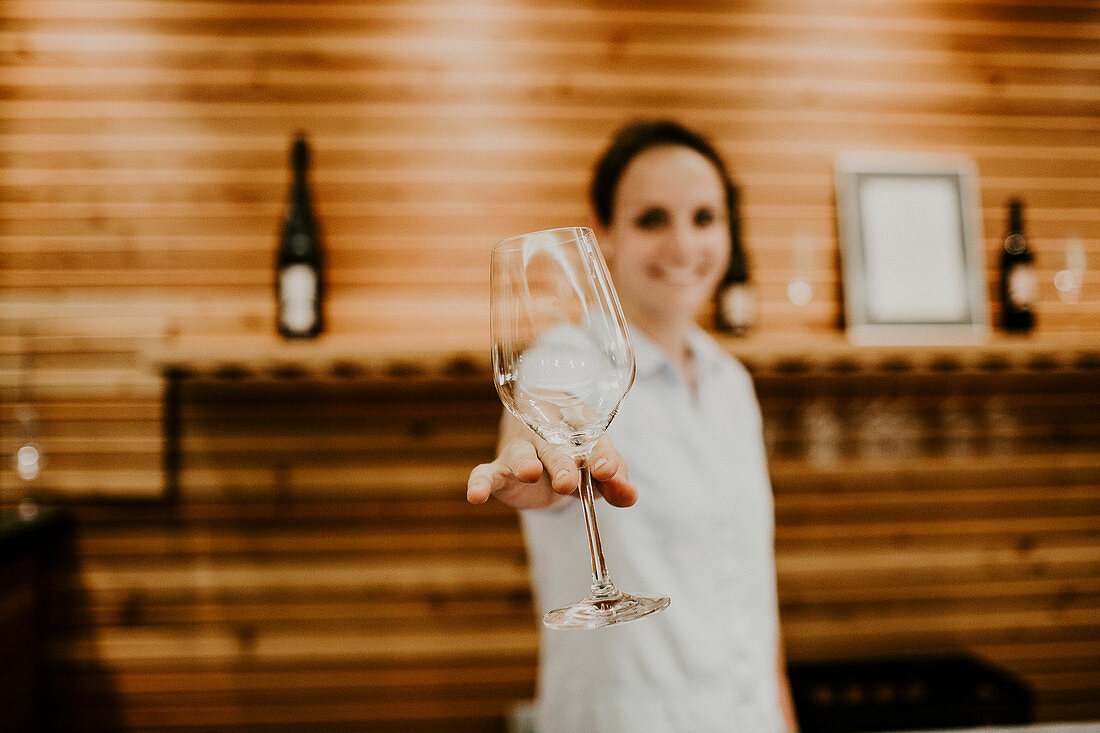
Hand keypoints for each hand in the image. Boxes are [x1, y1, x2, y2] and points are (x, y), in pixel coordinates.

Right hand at [467, 423, 636, 509]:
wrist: (538, 447)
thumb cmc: (575, 455)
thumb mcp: (597, 468)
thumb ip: (614, 480)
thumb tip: (629, 497)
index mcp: (576, 425)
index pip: (591, 436)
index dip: (600, 454)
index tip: (607, 470)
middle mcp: (547, 433)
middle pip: (554, 447)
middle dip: (562, 464)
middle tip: (568, 481)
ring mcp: (521, 449)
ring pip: (521, 455)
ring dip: (525, 464)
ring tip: (530, 473)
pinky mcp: (499, 468)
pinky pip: (486, 472)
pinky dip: (480, 482)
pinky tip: (476, 495)